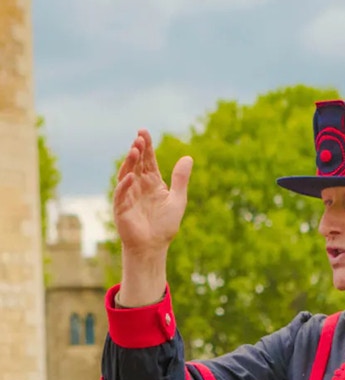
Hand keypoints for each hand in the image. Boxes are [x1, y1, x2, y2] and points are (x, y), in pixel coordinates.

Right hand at [114, 129, 192, 254]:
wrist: (154, 247)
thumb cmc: (165, 225)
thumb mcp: (177, 199)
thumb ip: (180, 179)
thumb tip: (188, 157)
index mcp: (152, 182)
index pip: (148, 160)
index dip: (147, 146)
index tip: (144, 132)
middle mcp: (139, 186)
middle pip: (136, 163)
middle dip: (137, 150)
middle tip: (139, 137)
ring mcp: (128, 195)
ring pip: (126, 174)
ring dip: (129, 162)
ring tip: (135, 150)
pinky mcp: (121, 208)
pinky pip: (121, 194)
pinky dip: (125, 185)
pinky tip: (131, 176)